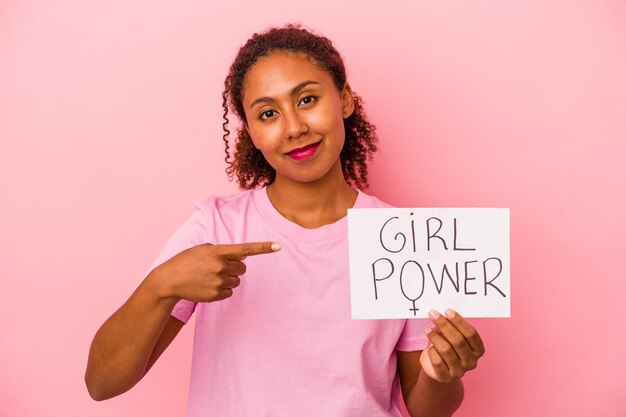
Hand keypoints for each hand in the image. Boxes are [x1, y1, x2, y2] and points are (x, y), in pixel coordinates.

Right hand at [152, 241, 280, 302]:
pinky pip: (229, 292)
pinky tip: (207, 286)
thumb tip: (241, 258)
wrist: (169, 280)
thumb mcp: (204, 249)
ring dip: (228, 279)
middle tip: (217, 267)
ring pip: (236, 281)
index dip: (264, 248)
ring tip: (209, 277)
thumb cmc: (186, 261)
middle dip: (233, 268)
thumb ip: (224, 251)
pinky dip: (222, 290)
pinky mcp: (216, 295)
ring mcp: (219, 282)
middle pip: (242, 268)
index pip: (246, 249)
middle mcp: (221, 266)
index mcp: (219, 251)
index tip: (279, 246)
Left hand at [419, 309, 484, 382]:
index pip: (471, 334)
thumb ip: (451, 326)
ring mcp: (459, 371)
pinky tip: (429, 346)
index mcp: (478, 350)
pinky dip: (431, 351)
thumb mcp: (451, 335)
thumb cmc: (447, 346)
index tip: (447, 311)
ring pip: (446, 350)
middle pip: (458, 340)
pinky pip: (437, 361)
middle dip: (444, 325)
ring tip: (428, 330)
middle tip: (433, 314)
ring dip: (435, 337)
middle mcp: (471, 362)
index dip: (459, 322)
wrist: (436, 367)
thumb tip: (443, 314)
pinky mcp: (445, 377)